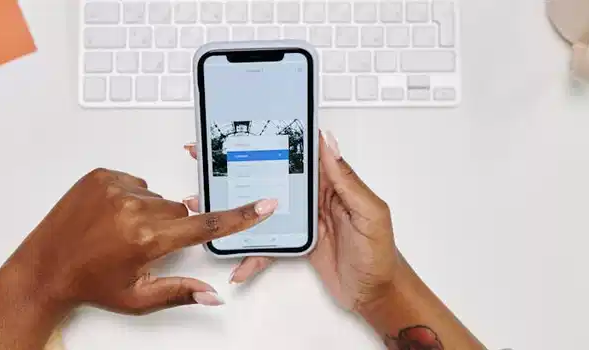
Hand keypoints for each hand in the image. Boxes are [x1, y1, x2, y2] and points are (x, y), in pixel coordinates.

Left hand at [6, 168, 277, 314]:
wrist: (45, 266)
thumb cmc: (89, 283)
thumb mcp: (137, 297)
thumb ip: (180, 292)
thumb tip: (212, 294)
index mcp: (147, 239)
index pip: (204, 226)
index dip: (238, 217)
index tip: (263, 205)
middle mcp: (134, 209)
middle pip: (179, 210)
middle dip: (170, 227)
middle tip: (141, 244)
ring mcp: (115, 188)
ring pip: (157, 197)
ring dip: (148, 211)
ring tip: (120, 231)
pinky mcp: (101, 176)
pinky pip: (134, 183)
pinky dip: (129, 198)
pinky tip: (110, 216)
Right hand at [183, 132, 402, 311]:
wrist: (376, 294)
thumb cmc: (380, 254)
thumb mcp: (369, 214)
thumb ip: (348, 180)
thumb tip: (329, 144)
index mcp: (333, 184)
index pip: (302, 154)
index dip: (277, 139)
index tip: (249, 128)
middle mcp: (315, 198)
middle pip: (274, 177)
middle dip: (242, 168)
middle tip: (210, 160)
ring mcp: (303, 220)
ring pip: (263, 209)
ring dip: (237, 209)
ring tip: (208, 204)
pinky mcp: (296, 242)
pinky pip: (269, 243)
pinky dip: (253, 253)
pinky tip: (239, 263)